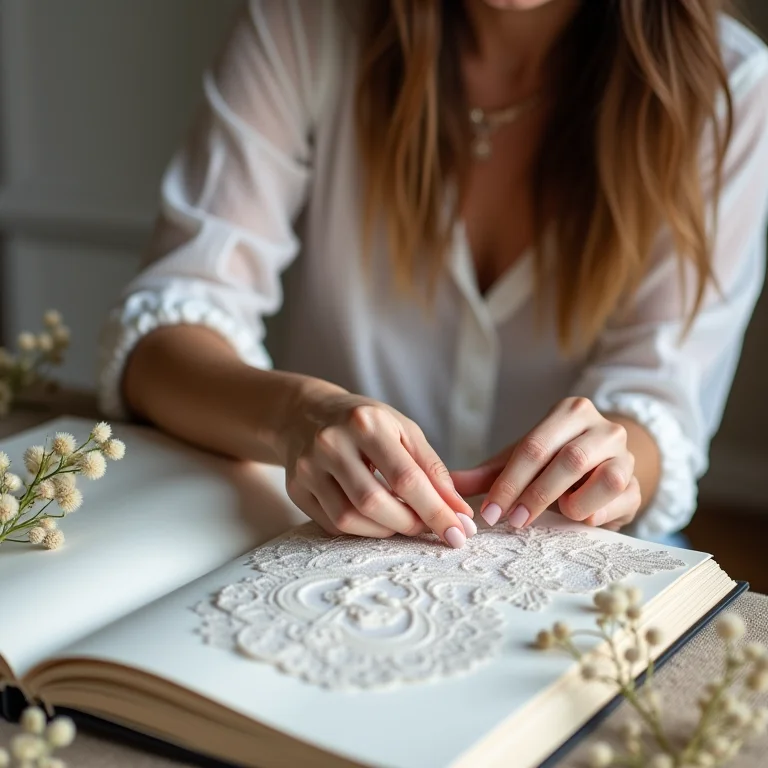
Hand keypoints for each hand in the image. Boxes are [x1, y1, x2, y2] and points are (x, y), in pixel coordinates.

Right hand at [280, 380, 475, 545]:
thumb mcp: (403, 430)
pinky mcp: (295, 488)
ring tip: (403, 522)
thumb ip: (433, 469)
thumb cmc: (364, 423)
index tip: (459, 532)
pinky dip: (361, 529)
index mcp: (366, 422)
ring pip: (349, 519)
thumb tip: (459, 512)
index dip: (436, 511)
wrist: (305, 414)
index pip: (406, 478)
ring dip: (385, 531)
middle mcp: (331, 443)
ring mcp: (308, 467)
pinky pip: (332, 524)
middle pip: (374, 503)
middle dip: (410, 524)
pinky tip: (375, 518)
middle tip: (431, 529)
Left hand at [451, 397, 640, 530]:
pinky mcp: (639, 484)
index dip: (509, 482)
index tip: (489, 513)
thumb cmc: (555, 464)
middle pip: (568, 461)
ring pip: (606, 479)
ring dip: (575, 503)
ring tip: (558, 514)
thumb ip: (490, 473)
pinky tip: (580, 518)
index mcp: (570, 412)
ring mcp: (626, 454)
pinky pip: (622, 501)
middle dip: (535, 495)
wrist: (603, 467)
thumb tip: (449, 483)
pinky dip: (598, 513)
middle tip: (512, 522)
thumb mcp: (523, 462)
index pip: (534, 447)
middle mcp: (603, 427)